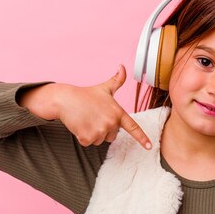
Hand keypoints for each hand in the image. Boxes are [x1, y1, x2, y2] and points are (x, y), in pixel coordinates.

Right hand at [20, 65, 150, 148]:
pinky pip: (88, 143)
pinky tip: (79, 125)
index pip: (133, 127)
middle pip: (112, 136)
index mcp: (118, 112)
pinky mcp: (88, 137)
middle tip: (94, 116)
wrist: (65, 99)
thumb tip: (122, 67)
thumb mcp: (104, 88)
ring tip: (86, 119)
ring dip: (92, 133)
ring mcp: (100, 130)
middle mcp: (111, 122)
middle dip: (103, 129)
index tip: (149, 146)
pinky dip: (82, 136)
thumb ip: (117, 80)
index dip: (142, 137)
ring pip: (99, 140)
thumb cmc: (86, 94)